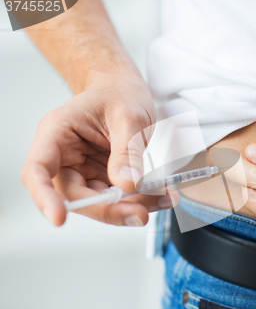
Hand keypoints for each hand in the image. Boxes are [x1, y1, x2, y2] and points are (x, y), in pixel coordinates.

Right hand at [21, 72, 177, 225]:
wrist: (125, 90)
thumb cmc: (119, 93)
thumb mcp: (129, 117)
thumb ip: (127, 152)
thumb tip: (126, 185)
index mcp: (57, 134)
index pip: (38, 170)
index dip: (44, 197)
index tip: (59, 219)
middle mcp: (65, 156)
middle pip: (75, 196)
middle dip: (109, 209)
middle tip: (141, 213)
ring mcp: (84, 170)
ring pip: (100, 201)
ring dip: (132, 206)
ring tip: (163, 197)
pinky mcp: (102, 177)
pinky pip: (118, 197)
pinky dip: (141, 199)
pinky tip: (162, 195)